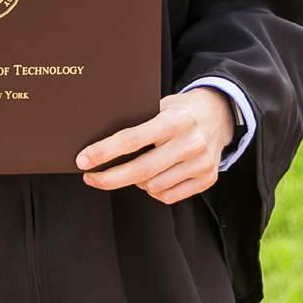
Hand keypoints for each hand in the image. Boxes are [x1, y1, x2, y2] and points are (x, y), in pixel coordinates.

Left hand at [75, 90, 233, 203]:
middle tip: (90, 177)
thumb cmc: (179, 111)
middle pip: (140, 170)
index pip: (132, 139)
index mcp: (175, 120)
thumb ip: (136, 123)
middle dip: (109, 178)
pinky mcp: (208, 179)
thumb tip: (96, 144)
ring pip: (153, 186)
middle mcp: (191, 142)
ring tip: (134, 169)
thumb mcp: (159, 106)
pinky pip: (168, 196)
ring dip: (136, 182)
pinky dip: (154, 190)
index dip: (104, 152)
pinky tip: (153, 176)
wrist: (219, 114)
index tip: (83, 161)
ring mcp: (202, 163)